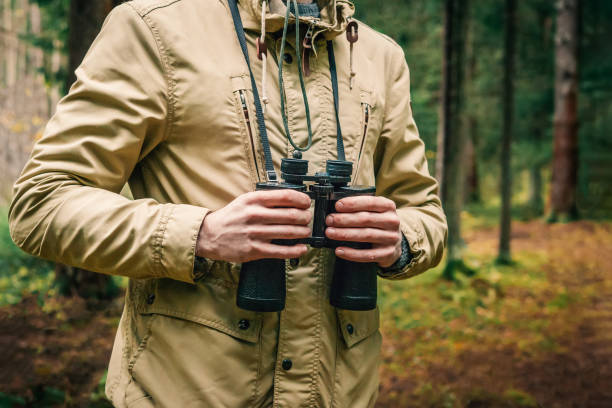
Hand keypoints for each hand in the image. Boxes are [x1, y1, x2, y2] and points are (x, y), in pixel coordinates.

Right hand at [196, 190, 311, 262]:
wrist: (210, 235)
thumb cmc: (232, 217)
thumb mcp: (246, 200)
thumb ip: (266, 199)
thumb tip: (292, 199)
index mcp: (254, 200)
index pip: (285, 196)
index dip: (301, 199)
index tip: (307, 203)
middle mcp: (255, 215)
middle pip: (291, 215)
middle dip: (305, 217)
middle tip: (308, 219)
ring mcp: (255, 233)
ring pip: (289, 232)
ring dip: (303, 232)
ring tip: (306, 231)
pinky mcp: (254, 250)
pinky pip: (281, 251)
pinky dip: (295, 250)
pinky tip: (302, 248)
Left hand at [325, 196, 401, 267]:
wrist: (394, 244)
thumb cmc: (377, 223)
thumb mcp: (375, 212)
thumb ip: (360, 207)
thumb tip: (336, 208)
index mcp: (388, 207)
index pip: (371, 202)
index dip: (353, 203)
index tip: (337, 206)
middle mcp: (392, 221)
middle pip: (366, 219)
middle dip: (345, 219)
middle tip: (329, 220)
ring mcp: (391, 238)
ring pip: (365, 235)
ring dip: (345, 234)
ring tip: (330, 233)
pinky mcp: (387, 254)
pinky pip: (367, 255)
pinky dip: (351, 253)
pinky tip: (339, 250)